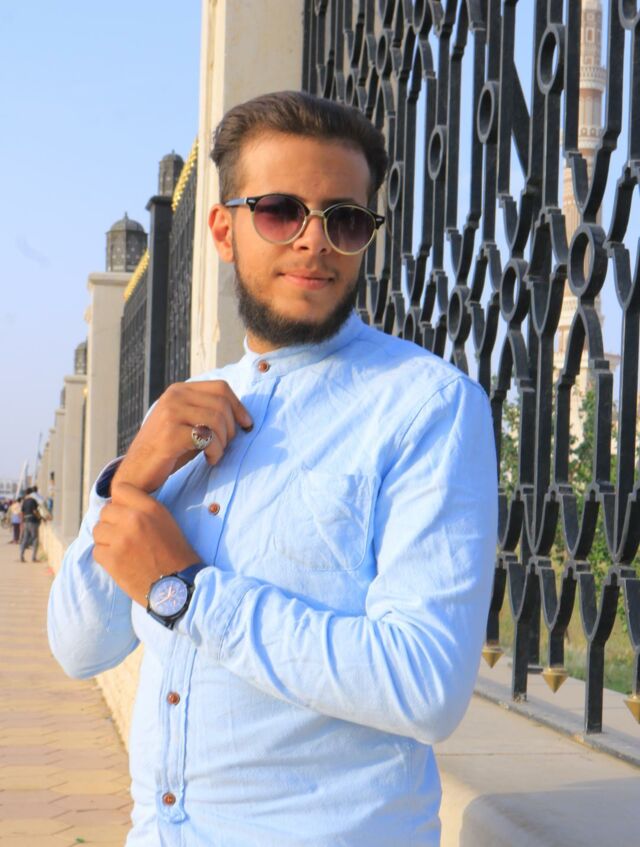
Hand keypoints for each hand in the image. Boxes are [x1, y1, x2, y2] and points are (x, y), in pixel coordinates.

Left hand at [92, 483, 198, 605]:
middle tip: (123, 535)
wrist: (177, 585)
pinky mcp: (111, 559)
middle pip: (105, 511)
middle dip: (112, 522)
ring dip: (106, 539)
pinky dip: (105, 556)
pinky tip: (120, 561)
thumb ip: (142, 508)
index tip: (123, 512)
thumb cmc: (174, 553)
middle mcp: (133, 519)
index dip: (120, 501)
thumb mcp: (165, 521)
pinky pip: (97, 550)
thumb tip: (117, 505)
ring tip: (122, 549)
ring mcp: (120, 539)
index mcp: (150, 508)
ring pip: (98, 531)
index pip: (120, 489)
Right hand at [113, 380, 251, 494]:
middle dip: (231, 428)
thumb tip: (242, 415)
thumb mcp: (187, 423)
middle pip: (222, 404)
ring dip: (223, 442)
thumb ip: (207, 412)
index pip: (221, 387)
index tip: (247, 424)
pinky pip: (208, 439)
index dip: (239, 406)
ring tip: (215, 454)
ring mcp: (170, 414)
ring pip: (217, 420)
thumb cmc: (168, 450)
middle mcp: (173, 397)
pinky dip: (215, 452)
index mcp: (179, 390)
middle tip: (224, 446)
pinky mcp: (170, 435)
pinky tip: (210, 460)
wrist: (137, 472)